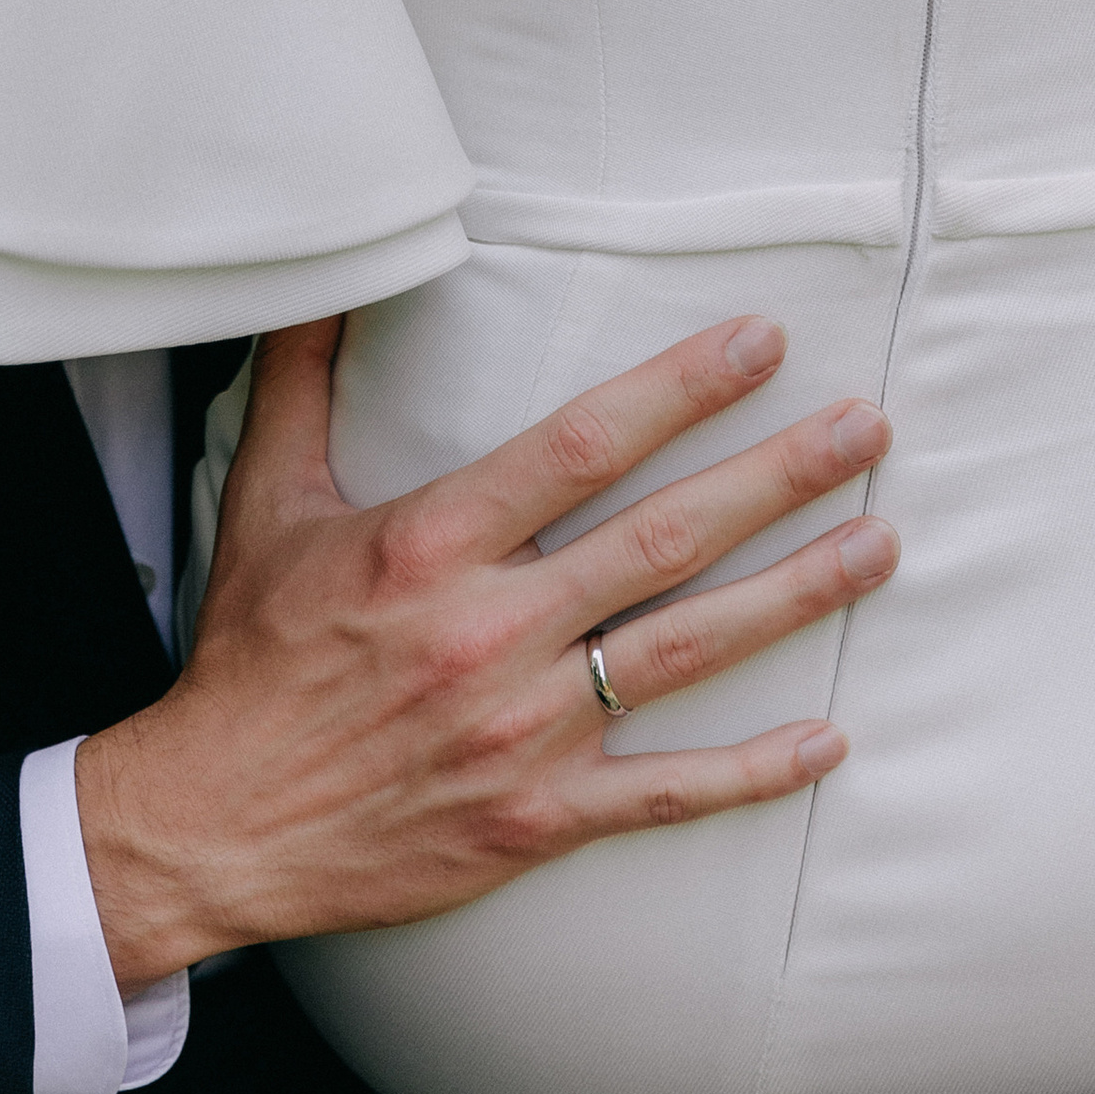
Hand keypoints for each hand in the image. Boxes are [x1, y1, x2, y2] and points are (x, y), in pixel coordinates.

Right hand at [75, 313, 895, 985]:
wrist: (214, 825)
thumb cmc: (249, 654)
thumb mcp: (267, 498)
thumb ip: (306, 376)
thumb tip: (335, 268)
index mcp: (431, 544)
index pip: (583, 445)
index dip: (680, 389)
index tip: (761, 341)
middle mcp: (488, 631)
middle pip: (664, 539)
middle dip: (777, 476)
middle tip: (867, 427)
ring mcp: (521, 732)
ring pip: (685, 650)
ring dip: (794, 595)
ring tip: (880, 543)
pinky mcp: (535, 819)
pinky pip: (664, 794)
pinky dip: (752, 771)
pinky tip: (830, 739)